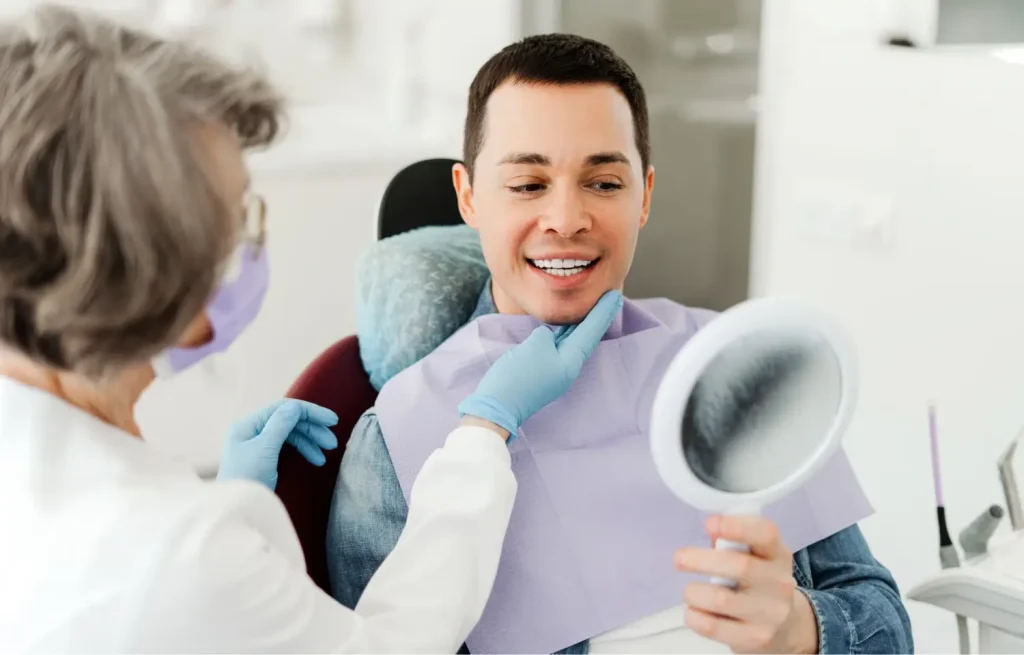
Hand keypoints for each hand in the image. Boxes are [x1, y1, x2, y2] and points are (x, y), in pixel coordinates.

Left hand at [217, 399, 338, 490]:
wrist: (237, 513)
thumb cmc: (247, 479)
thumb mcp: (265, 449)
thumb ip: (281, 424)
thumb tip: (296, 406)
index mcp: (248, 424)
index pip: (283, 408)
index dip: (310, 412)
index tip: (332, 421)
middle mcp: (252, 431)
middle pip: (288, 421)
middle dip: (312, 430)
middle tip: (332, 444)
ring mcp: (257, 445)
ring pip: (290, 435)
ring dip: (310, 442)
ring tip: (324, 457)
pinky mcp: (264, 459)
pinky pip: (287, 447)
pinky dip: (302, 451)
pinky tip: (315, 460)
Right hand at [458, 290, 622, 434]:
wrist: (497, 406)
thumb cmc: (518, 376)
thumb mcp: (535, 346)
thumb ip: (546, 334)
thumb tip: (548, 336)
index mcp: (571, 361)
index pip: (591, 331)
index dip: (603, 311)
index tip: (616, 295)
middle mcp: (567, 367)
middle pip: (585, 336)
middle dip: (596, 316)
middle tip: (609, 296)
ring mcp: (554, 370)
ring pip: (571, 341)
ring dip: (580, 324)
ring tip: (590, 306)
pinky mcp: (541, 371)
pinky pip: (557, 347)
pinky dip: (564, 333)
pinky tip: (564, 325)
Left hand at [675, 515, 818, 653]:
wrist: (784, 626)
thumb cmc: (758, 581)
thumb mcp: (756, 556)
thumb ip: (733, 542)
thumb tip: (709, 531)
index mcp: (777, 554)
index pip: (765, 534)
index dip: (736, 526)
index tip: (709, 523)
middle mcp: (779, 583)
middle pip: (739, 566)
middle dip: (701, 560)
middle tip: (679, 558)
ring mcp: (769, 614)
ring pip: (720, 599)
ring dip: (694, 592)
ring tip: (691, 591)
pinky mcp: (754, 638)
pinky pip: (712, 626)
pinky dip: (693, 616)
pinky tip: (694, 610)